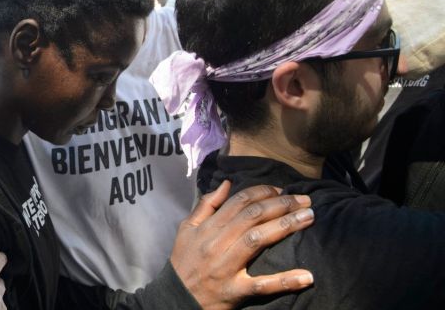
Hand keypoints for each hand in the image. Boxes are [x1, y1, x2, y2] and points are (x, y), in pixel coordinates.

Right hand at [170, 181, 314, 309]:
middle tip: (305, 200)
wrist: (173, 298)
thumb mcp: (187, 229)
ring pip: (258, 240)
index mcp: (207, 228)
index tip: (281, 189)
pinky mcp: (235, 291)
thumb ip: (206, 205)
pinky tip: (306, 276)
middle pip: (253, 217)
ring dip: (286, 226)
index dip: (262, 192)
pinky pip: (262, 285)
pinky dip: (285, 281)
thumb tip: (227, 184)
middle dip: (281, 204)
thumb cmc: (184, 262)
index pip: (239, 202)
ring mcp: (226, 268)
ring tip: (308, 217)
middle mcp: (217, 244)